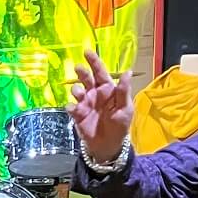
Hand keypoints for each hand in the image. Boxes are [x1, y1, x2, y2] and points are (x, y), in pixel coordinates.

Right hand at [68, 48, 134, 167]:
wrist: (108, 146)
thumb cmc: (120, 126)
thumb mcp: (125, 108)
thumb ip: (123, 91)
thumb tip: (127, 71)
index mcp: (107, 90)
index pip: (100, 72)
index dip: (94, 61)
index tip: (87, 51)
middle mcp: (94, 93)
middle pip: (86, 78)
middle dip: (81, 72)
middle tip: (78, 68)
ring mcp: (85, 103)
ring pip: (76, 90)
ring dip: (76, 89)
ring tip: (79, 92)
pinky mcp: (77, 114)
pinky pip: (70, 106)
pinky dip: (71, 106)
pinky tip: (74, 108)